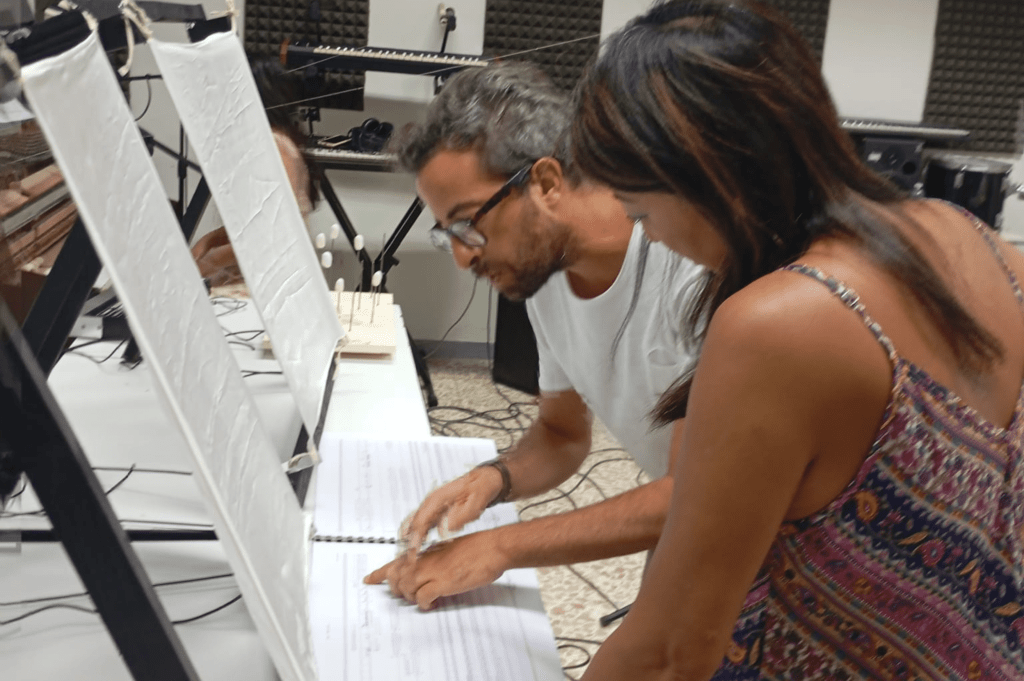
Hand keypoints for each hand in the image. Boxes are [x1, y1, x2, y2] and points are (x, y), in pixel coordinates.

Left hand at [363, 532, 507, 608]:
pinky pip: (422, 597)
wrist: (494, 547)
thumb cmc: (478, 547)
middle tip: (402, 595)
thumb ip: (436, 559)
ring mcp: (434, 570)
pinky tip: (431, 604)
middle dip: (395, 588)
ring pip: (405, 586)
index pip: (396, 561)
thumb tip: (428, 571)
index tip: (370, 578)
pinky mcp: (443, 582)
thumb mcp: (451, 549)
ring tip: (419, 599)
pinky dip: (423, 603)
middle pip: (395, 575)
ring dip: (409, 597)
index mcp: (427, 551)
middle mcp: (426, 559)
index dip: (380, 572)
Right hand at [399, 465, 503, 553]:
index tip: (412, 554)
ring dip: (411, 540)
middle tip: (408, 560)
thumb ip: (460, 517)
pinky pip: (423, 525)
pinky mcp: (436, 512)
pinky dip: (418, 536)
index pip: (420, 522)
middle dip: (407, 542)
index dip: (414, 539)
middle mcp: (431, 502)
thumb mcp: (475, 503)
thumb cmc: (480, 488)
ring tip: (410, 558)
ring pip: (414, 524)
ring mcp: (432, 506)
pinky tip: (420, 548)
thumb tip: (445, 530)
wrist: (484, 480)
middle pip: (412, 523)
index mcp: (437, 499)